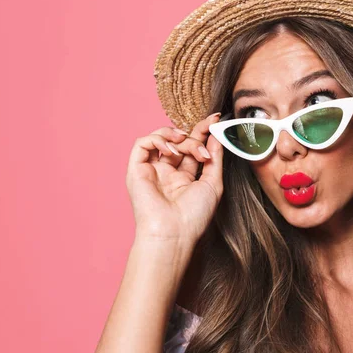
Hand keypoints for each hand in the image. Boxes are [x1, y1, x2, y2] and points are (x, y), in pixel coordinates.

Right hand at [125, 112, 223, 247]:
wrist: (173, 233)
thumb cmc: (194, 216)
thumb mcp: (212, 183)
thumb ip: (215, 158)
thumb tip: (216, 135)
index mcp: (183, 178)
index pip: (192, 147)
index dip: (203, 131)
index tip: (216, 119)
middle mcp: (166, 173)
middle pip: (179, 141)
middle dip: (194, 135)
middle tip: (205, 140)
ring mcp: (151, 171)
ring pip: (160, 138)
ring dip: (177, 136)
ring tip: (188, 146)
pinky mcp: (136, 170)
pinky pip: (142, 143)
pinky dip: (158, 139)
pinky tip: (172, 152)